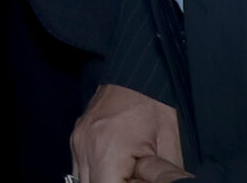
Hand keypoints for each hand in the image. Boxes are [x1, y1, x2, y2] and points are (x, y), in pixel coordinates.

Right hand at [70, 84, 186, 182]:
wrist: (139, 73)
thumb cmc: (157, 106)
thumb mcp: (169, 147)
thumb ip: (161, 178)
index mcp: (107, 150)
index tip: (139, 181)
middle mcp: (85, 146)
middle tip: (134, 177)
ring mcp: (77, 140)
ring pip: (80, 180)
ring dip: (101, 180)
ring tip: (124, 173)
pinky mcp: (77, 136)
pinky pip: (79, 166)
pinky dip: (95, 172)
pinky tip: (115, 168)